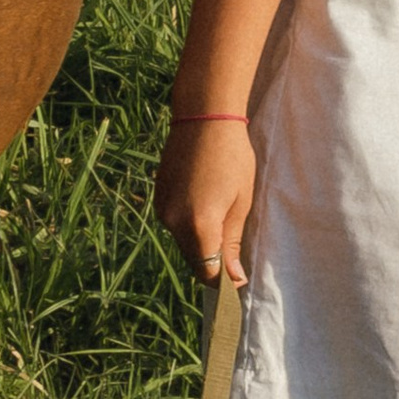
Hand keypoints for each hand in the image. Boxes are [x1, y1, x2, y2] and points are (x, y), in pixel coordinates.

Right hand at [154, 116, 254, 287]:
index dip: (223, 281)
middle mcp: (172, 222)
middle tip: (235, 252)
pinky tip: (206, 203)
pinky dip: (189, 226)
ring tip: (222, 217)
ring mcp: (161, 209)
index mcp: (198, 225)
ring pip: (183, 243)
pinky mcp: (157, 198)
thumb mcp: (241, 202)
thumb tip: (233, 279)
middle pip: (193, 261)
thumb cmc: (233, 157)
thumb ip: (232, 243)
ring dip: (201, 243)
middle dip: (213, 263)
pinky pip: (174, 225)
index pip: (207, 272)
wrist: (204, 117)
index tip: (238, 278)